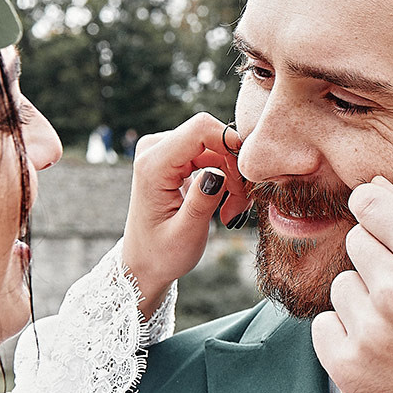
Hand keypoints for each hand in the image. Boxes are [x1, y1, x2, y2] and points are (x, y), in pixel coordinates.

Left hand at [120, 112, 248, 319]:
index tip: (248, 178)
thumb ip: (201, 202)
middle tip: (239, 208)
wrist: (144, 263)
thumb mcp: (185, 235)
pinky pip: (211, 154)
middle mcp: (154, 150)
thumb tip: (219, 172)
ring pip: (216, 146)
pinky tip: (226, 204)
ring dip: (232, 177)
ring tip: (232, 211)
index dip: (231, 144)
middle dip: (234, 169)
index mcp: (151, 166)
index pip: (200, 129)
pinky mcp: (174, 157)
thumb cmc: (161, 254)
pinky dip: (225, 177)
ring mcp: (163, 151)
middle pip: (212, 137)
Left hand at [312, 177, 392, 392]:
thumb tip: (373, 185)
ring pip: (341, 286)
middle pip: (355, 242)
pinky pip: (326, 327)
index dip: (375, 212)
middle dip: (378, 262)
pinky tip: (382, 352)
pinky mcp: (348, 367)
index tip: (383, 229)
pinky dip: (347, 338)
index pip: (370, 202)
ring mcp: (370, 330)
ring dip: (363, 302)